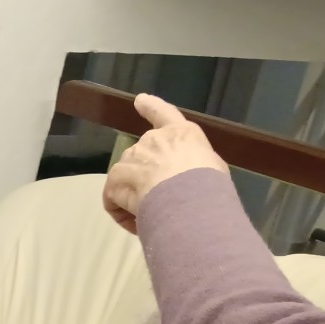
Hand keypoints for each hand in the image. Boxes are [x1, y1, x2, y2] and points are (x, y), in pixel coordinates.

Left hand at [101, 94, 227, 233]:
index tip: (139, 100)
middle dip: (146, 176)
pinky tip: (137, 223)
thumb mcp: (211, 167)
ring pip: (125, 177)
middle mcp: (153, 139)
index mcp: (181, 133)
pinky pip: (113, 197)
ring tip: (151, 214)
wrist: (189, 196)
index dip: (151, 106)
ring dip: (133, 196)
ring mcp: (132, 157)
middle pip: (142, 155)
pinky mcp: (116, 178)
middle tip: (161, 199)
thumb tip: (183, 178)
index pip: (163, 113)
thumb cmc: (209, 183)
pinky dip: (121, 213)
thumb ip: (192, 164)